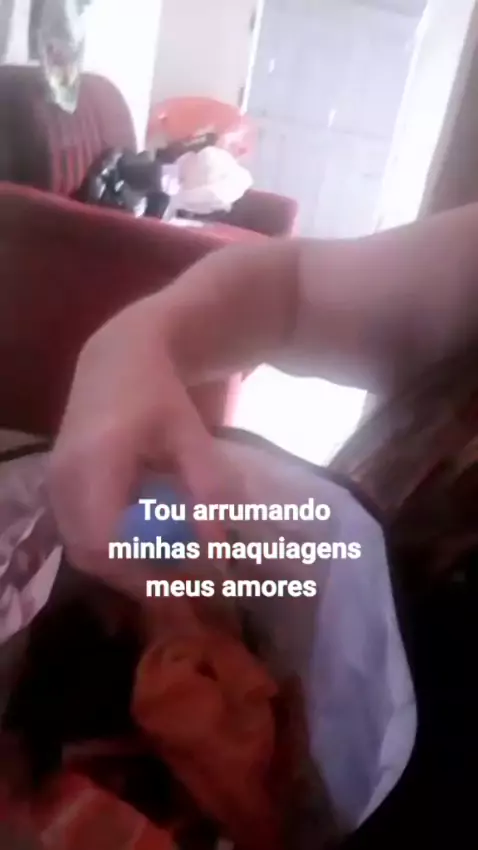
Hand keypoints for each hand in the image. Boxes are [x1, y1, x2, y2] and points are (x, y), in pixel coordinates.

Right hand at [48, 299, 227, 593]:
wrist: (117, 360)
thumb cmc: (161, 394)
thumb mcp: (194, 435)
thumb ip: (209, 488)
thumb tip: (218, 550)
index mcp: (97, 461)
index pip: (104, 541)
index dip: (141, 572)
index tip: (184, 583)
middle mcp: (65, 478)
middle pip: (90, 554)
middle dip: (135, 578)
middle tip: (181, 585)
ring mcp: (55, 484)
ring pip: (81, 550)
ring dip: (123, 566)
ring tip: (167, 567)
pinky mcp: (57, 488)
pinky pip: (78, 534)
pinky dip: (112, 549)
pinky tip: (146, 543)